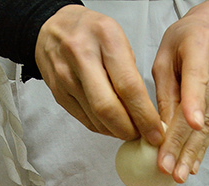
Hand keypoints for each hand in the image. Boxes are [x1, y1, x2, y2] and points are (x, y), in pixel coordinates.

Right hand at [35, 5, 164, 144]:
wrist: (53, 27)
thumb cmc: (92, 32)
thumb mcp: (118, 38)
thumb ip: (130, 73)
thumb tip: (146, 113)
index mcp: (106, 38)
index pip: (128, 87)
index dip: (144, 115)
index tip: (155, 131)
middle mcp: (82, 56)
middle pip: (107, 108)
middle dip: (129, 129)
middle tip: (143, 136)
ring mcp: (66, 76)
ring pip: (96, 118)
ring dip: (117, 131)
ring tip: (130, 129)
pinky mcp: (58, 92)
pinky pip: (85, 120)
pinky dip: (103, 128)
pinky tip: (112, 125)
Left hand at [152, 9, 208, 182]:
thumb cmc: (185, 40)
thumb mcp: (164, 57)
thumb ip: (163, 92)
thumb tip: (159, 130)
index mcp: (200, 45)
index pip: (197, 77)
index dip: (194, 102)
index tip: (190, 125)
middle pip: (202, 109)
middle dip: (184, 143)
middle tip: (172, 168)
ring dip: (193, 151)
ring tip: (180, 173)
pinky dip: (202, 146)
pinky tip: (192, 163)